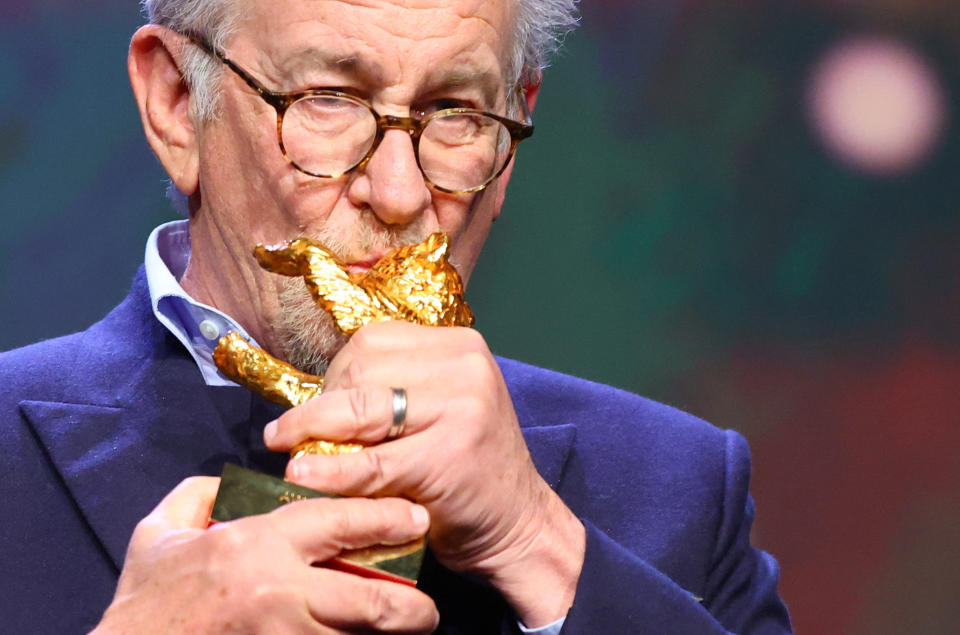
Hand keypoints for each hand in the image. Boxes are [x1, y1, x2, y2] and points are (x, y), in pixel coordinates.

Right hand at [92, 477, 437, 633]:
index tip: (416, 519)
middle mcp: (280, 594)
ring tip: (408, 630)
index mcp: (255, 546)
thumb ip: (200, 496)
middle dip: (412, 608)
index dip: (385, 518)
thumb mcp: (159, 532)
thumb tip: (234, 487)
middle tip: (428, 609)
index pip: (339, 523)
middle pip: (369, 602)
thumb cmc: (144, 601)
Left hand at [264, 321, 584, 626]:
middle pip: (361, 368)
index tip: (321, 408)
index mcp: (461, 346)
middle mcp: (466, 366)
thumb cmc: (467, 469)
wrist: (520, 525)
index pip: (372, 341)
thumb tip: (310, 397)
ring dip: (315, 432)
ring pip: (361, 408)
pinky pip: (372, 462)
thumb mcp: (441, 409)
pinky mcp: (449, 457)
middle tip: (307, 438)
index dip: (334, 375)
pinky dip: (331, 470)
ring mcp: (463, 408)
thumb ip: (393, 388)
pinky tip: (304, 474)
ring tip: (293, 453)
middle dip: (324, 405)